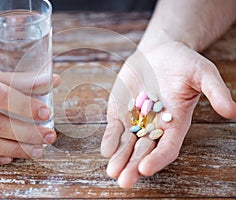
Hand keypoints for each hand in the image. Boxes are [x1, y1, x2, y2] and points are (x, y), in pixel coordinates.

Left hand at [101, 41, 235, 187]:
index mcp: (176, 123)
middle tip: (124, 181)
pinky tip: (106, 150)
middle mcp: (155, 126)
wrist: (160, 52)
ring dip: (120, 158)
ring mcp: (136, 119)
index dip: (158, 159)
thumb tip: (232, 111)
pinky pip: (115, 127)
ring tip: (112, 172)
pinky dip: (110, 138)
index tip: (146, 168)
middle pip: (144, 151)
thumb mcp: (203, 73)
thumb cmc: (184, 63)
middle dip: (133, 165)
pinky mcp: (121, 110)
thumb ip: (215, 91)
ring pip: (127, 143)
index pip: (168, 147)